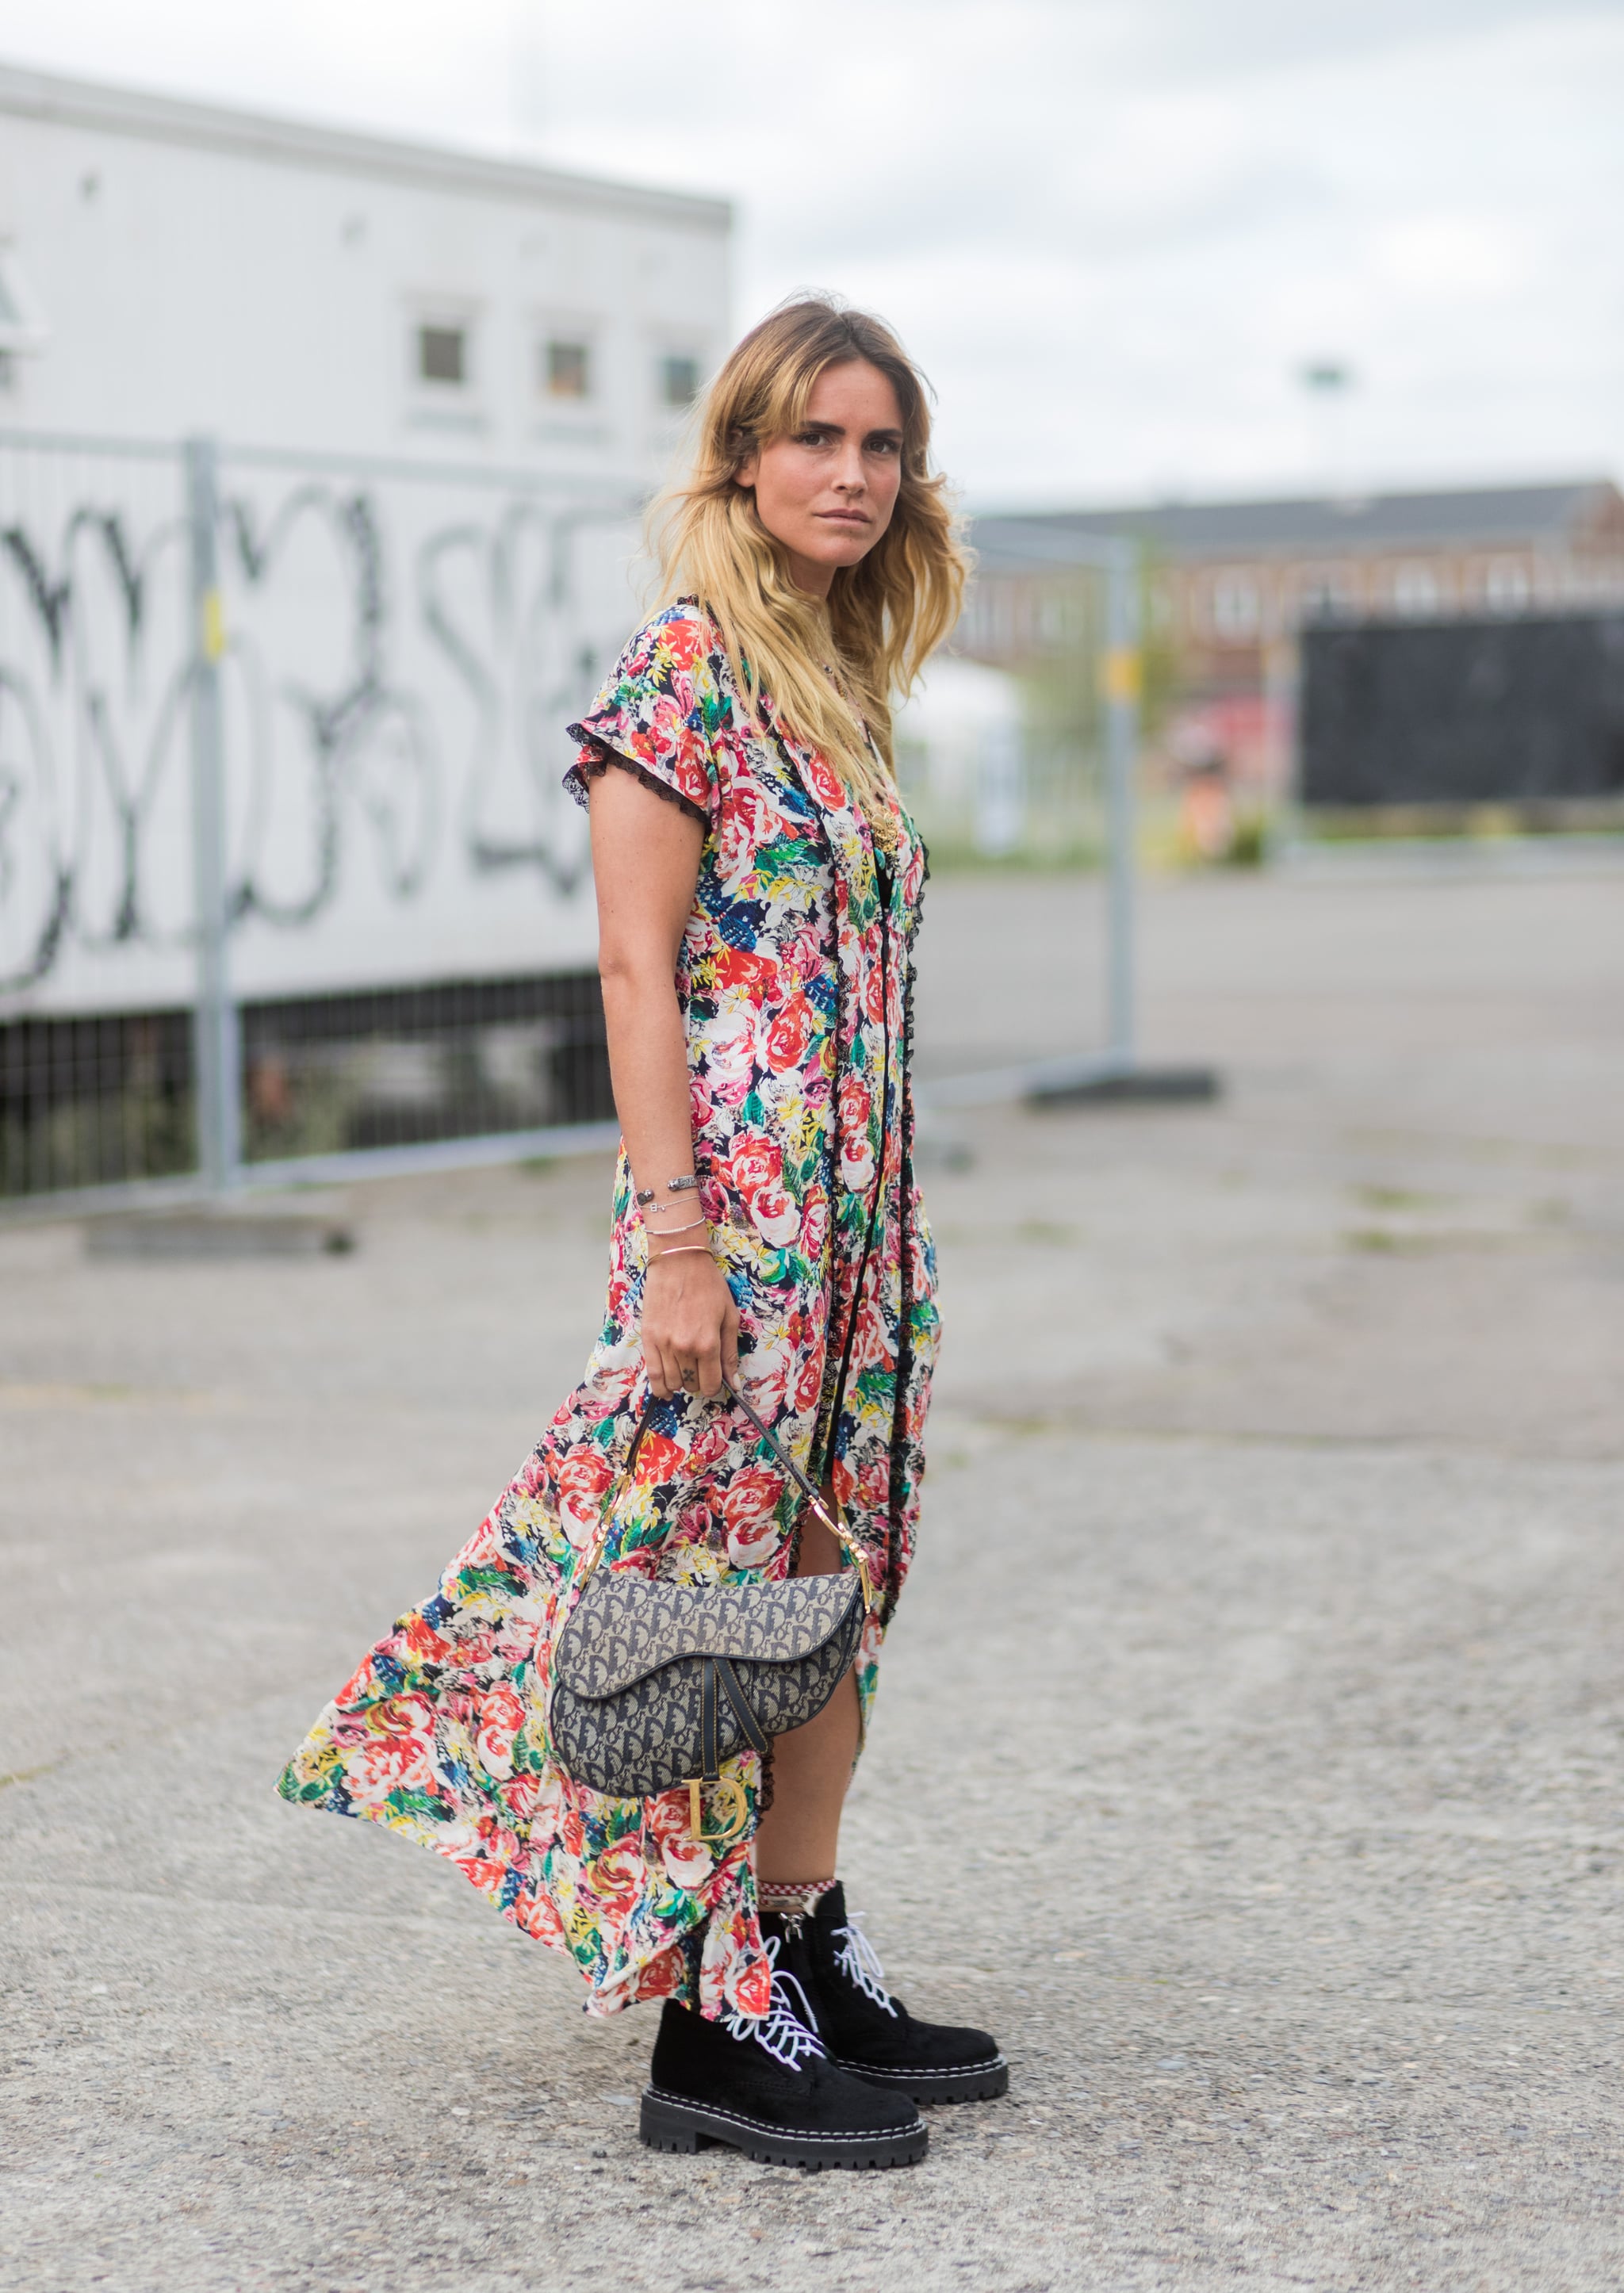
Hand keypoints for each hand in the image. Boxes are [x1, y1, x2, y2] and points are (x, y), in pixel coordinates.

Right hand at [641, 1248, 740, 1400]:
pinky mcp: (648, 1339)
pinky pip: (652, 1374)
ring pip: (672, 1382)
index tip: (715, 1379)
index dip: (715, 1386)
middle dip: (698, 1382)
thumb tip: (733, 1382)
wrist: (678, 1261)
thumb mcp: (729, 1317)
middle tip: (702, 1369)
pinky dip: (660, 1387)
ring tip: (686, 1372)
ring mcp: (663, 1344)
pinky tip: (666, 1390)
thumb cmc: (708, 1285)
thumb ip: (730, 1353)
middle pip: (691, 1384)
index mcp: (708, 1343)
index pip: (710, 1383)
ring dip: (680, 1383)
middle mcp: (685, 1348)